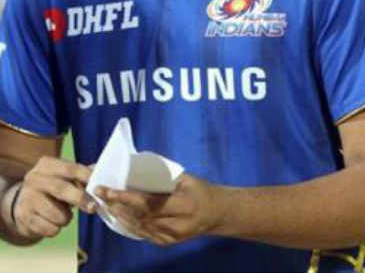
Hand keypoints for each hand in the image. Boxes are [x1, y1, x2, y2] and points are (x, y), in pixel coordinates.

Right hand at [14, 156, 94, 238]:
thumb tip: (104, 175)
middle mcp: (34, 179)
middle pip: (61, 189)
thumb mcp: (65, 177)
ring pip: (56, 213)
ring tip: (63, 215)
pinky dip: (56, 229)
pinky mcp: (23, 217)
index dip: (87, 178)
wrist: (23, 203)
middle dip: (80, 199)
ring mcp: (27, 198)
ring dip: (66, 218)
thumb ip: (83, 176)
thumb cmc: (54, 188)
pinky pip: (49, 228)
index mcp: (47, 165)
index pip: (71, 169)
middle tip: (93, 208)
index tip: (100, 187)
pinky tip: (51, 222)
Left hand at [96, 173, 223, 245]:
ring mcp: (169, 237)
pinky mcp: (165, 243)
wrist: (217, 214)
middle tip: (98, 193)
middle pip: (139, 215)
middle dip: (116, 204)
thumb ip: (163, 177)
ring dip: (118, 214)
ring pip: (137, 226)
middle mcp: (175, 225)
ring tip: (103, 203)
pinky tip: (117, 215)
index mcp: (183, 206)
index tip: (106, 189)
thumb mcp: (188, 179)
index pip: (148, 203)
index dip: (125, 197)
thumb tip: (135, 170)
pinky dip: (126, 223)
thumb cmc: (202, 191)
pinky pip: (141, 233)